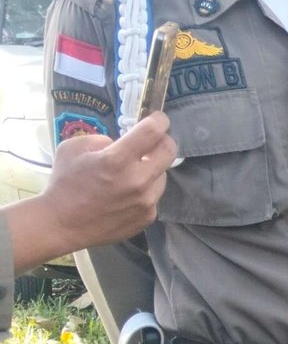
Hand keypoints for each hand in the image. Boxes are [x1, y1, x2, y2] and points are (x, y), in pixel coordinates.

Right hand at [9, 112, 177, 270]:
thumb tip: (123, 143)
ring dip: (151, 169)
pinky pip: (154, 195)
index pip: (153, 131)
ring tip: (130, 174)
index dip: (159, 120)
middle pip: (169, 150)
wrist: (61, 224)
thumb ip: (104, 140)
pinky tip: (126, 194)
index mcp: (117, 160)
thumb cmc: (64, 184)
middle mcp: (137, 180)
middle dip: (163, 141)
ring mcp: (146, 201)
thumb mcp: (75, 148)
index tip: (158, 119)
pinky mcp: (148, 216)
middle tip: (151, 142)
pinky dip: (146, 190)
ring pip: (162, 174)